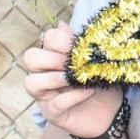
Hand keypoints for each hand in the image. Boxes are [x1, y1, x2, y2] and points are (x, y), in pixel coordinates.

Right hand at [21, 21, 124, 138]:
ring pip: (31, 83)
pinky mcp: (52, 114)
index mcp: (53, 55)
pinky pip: (54, 103)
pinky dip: (73, 95)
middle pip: (30, 58)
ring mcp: (45, 95)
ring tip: (73, 78)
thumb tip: (61, 24)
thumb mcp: (92, 59)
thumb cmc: (98, 80)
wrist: (109, 110)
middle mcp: (43, 74)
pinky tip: (88, 90)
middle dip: (51, 57)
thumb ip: (77, 43)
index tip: (78, 46)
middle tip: (71, 62)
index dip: (60, 39)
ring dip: (53, 78)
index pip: (46, 38)